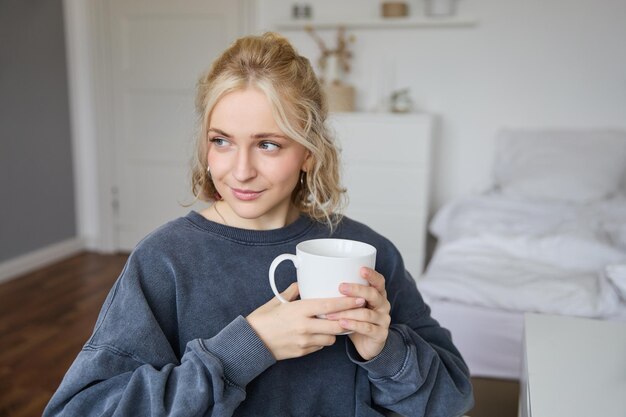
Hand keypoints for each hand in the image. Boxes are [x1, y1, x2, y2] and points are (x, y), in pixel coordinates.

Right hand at [246, 283, 365, 359]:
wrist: (251, 342)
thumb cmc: (262, 319)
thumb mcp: (277, 301)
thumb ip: (293, 291)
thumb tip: (303, 283)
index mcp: (299, 310)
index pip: (329, 306)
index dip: (347, 303)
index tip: (359, 298)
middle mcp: (304, 326)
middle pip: (336, 325)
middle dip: (348, 319)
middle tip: (357, 313)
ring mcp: (304, 341)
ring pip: (330, 338)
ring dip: (334, 332)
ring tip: (332, 325)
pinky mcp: (302, 352)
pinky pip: (319, 347)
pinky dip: (322, 341)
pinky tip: (318, 334)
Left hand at [326, 268, 390, 360]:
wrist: (368, 344)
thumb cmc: (357, 320)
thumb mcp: (353, 305)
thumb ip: (344, 295)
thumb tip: (317, 282)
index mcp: (378, 295)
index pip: (379, 281)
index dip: (372, 275)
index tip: (361, 269)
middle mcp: (383, 305)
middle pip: (373, 294)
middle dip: (357, 290)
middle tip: (341, 287)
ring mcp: (383, 320)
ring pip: (366, 313)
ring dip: (347, 311)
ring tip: (331, 313)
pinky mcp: (380, 334)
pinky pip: (366, 328)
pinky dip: (353, 325)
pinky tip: (342, 323)